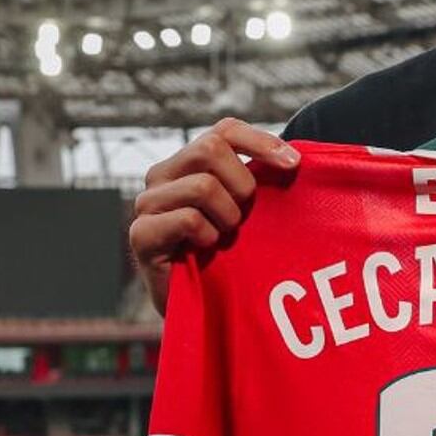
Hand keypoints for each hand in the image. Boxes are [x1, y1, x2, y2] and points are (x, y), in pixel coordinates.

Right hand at [128, 117, 300, 316]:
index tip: (294, 165)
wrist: (201, 307)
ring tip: (223, 237)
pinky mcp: (141, 234)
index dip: (261, 141)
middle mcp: (162, 175)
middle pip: (211, 148)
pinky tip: (205, 249)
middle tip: (244, 218)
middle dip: (242, 184)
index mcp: (187, 162)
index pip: (224, 129)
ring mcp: (147, 203)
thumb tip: (294, 159)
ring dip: (227, 217)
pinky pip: (188, 219)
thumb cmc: (227, 255)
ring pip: (203, 186)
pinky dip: (208, 236)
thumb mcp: (245, 209)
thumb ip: (258, 179)